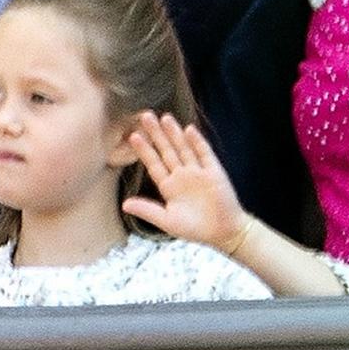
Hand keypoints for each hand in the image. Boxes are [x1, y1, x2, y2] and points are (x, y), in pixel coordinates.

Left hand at [121, 113, 250, 253]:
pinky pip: (204, 154)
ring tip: (165, 117)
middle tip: (145, 116)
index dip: (144, 150)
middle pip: (167, 150)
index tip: (133, 136)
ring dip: (175, 133)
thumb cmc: (195, 228)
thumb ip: (147, 210)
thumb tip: (124, 205)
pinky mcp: (214, 172)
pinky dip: (197, 142)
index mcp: (169, 186)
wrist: (224, 233)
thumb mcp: (168, 221)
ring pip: (184, 148)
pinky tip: (189, 130)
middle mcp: (182, 175)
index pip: (154, 164)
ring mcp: (198, 172)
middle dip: (157, 134)